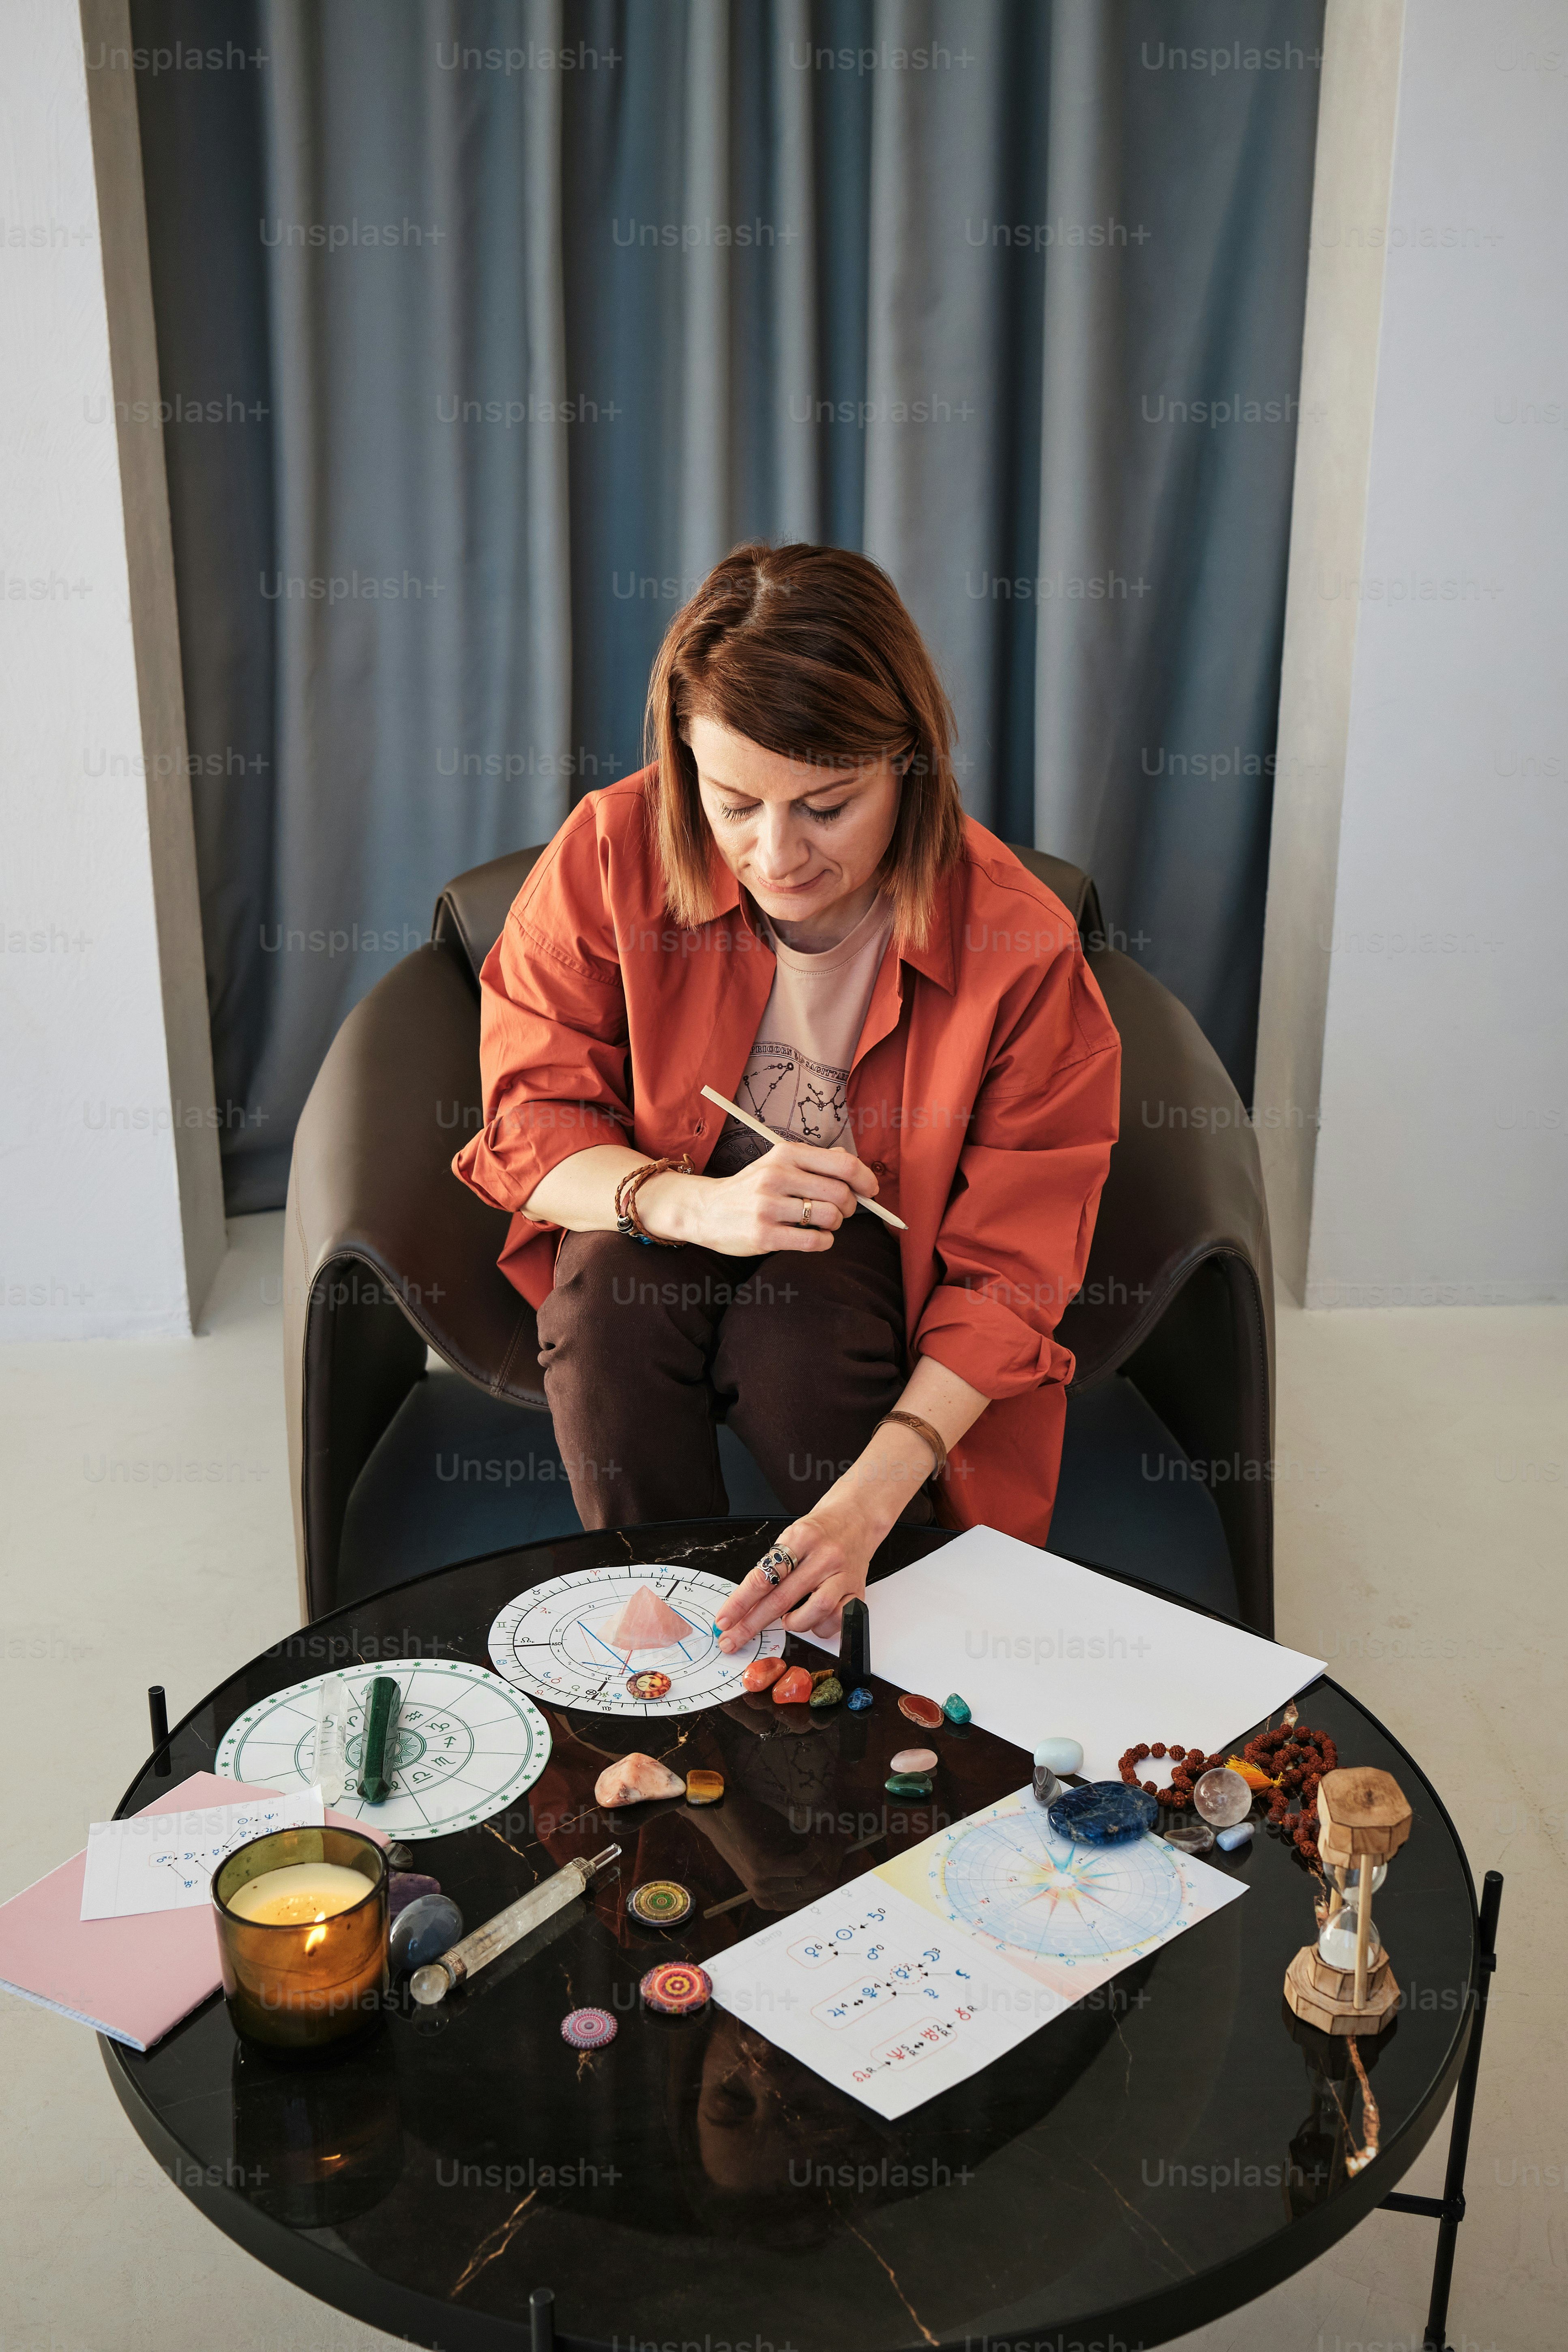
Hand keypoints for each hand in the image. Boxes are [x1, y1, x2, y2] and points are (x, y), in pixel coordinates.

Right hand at [640, 1137, 878, 1257]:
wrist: (706, 1210)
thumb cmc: (751, 1188)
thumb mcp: (778, 1163)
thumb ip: (815, 1161)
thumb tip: (853, 1163)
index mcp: (785, 1154)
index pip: (842, 1163)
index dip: (865, 1178)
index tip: (870, 1190)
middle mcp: (777, 1176)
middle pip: (840, 1193)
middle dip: (850, 1206)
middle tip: (841, 1212)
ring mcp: (768, 1206)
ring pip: (830, 1217)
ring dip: (835, 1225)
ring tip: (822, 1224)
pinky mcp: (763, 1235)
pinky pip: (814, 1241)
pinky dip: (824, 1242)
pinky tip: (815, 1238)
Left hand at [714, 1498, 877, 1651]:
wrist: (856, 1518)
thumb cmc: (819, 1531)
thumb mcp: (790, 1537)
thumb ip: (771, 1567)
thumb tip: (742, 1606)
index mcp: (801, 1538)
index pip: (763, 1577)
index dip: (740, 1603)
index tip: (724, 1620)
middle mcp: (824, 1556)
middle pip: (782, 1599)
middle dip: (752, 1624)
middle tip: (732, 1640)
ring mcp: (843, 1574)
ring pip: (815, 1612)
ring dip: (794, 1624)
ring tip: (787, 1621)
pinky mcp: (857, 1590)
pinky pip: (837, 1619)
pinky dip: (820, 1627)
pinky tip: (813, 1620)